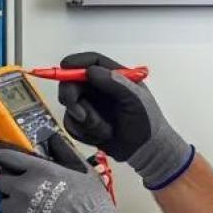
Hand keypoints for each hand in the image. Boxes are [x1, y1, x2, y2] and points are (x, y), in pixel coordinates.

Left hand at [0, 135, 157, 212]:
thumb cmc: (92, 205)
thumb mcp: (84, 172)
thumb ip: (65, 154)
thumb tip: (54, 142)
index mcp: (39, 170)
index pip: (8, 156)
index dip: (2, 156)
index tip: (0, 157)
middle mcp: (23, 187)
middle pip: (1, 180)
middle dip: (11, 183)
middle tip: (25, 190)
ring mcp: (16, 209)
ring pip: (4, 203)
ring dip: (14, 204)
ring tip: (32, 211)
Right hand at [57, 51, 193, 189]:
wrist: (146, 151)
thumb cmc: (147, 123)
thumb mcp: (136, 100)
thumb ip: (116, 83)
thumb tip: (91, 71)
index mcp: (115, 77)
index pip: (91, 61)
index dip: (75, 62)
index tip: (64, 68)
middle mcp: (100, 88)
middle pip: (72, 82)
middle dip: (71, 96)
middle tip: (79, 112)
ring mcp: (91, 105)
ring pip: (70, 105)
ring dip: (85, 120)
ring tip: (105, 129)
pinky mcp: (85, 122)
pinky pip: (71, 123)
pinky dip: (84, 132)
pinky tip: (102, 135)